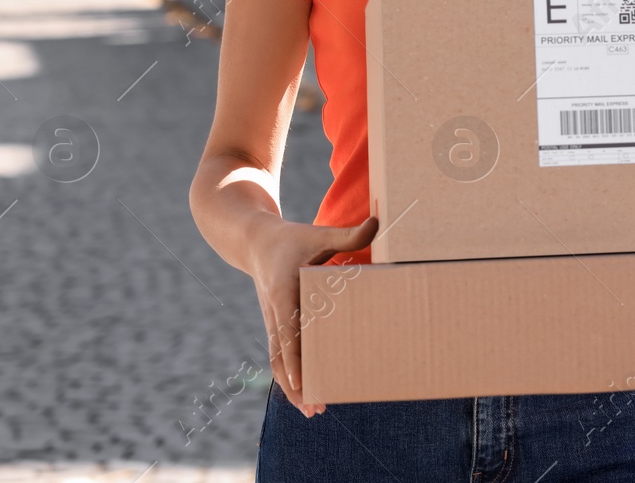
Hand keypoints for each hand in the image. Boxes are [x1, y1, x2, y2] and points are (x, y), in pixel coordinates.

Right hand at [247, 214, 377, 418]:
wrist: (255, 242)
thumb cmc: (291, 238)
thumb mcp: (317, 234)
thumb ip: (347, 234)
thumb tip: (379, 223)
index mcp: (284, 292)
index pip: (288, 331)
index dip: (295, 357)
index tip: (302, 380)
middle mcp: (275, 312)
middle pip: (282, 356)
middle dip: (296, 384)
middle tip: (314, 407)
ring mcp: (273, 322)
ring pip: (279, 361)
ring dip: (292, 386)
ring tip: (312, 410)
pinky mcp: (277, 325)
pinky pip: (281, 355)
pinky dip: (291, 375)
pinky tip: (305, 391)